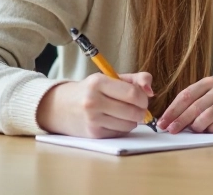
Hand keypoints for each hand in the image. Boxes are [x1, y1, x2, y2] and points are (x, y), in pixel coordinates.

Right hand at [38, 72, 152, 137]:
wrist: (60, 107)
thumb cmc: (92, 90)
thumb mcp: (112, 78)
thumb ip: (137, 79)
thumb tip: (151, 91)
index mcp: (98, 82)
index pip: (133, 94)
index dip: (144, 98)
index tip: (143, 98)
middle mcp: (92, 101)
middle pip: (133, 111)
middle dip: (141, 111)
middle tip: (138, 108)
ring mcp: (92, 119)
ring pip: (129, 124)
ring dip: (133, 120)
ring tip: (124, 113)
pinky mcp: (93, 134)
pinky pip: (120, 133)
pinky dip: (123, 128)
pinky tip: (114, 120)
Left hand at [158, 76, 212, 133]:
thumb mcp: (203, 91)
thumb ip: (188, 102)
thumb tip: (169, 120)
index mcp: (208, 82)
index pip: (186, 96)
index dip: (173, 111)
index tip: (163, 122)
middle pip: (196, 108)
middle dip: (181, 121)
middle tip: (171, 130)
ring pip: (208, 118)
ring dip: (197, 127)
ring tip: (194, 129)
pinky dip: (211, 131)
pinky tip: (210, 129)